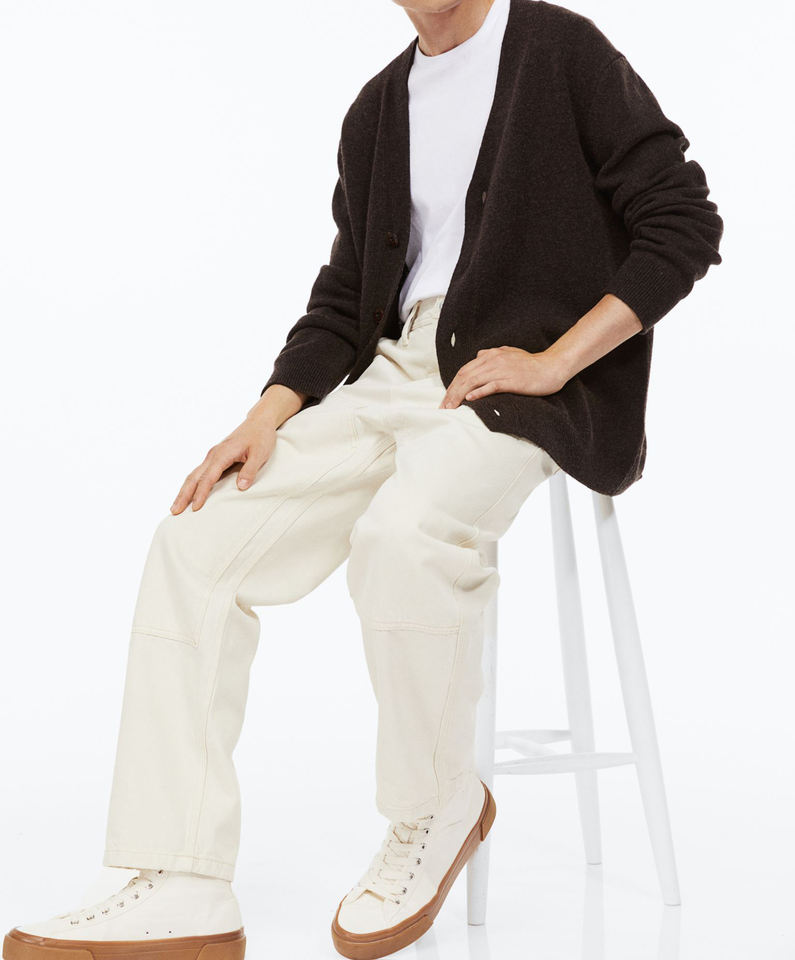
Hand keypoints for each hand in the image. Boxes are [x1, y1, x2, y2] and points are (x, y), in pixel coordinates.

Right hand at [170, 415, 276, 513]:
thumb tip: (241, 487)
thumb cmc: (260, 437)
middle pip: (194, 477)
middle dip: (183, 495)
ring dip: (184, 491)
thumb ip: (250, 470)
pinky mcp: (215, 458)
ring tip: (176, 507)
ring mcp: (212, 456)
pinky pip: (199, 473)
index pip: (208, 477)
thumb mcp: (260, 454)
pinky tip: (189, 494)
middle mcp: (213, 455)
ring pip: (193, 475)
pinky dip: (192, 484)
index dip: (201, 493)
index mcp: (222, 454)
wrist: (259, 422)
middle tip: (175, 511)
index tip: (196, 508)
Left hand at [438, 346, 569, 408]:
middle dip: (451, 392)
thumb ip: (493, 355)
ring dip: (459, 395)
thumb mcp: (509, 354)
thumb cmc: (531, 364)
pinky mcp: (510, 380)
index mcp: (491, 355)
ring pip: (474, 381)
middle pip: (465, 376)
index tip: (446, 398)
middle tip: (443, 407)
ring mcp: (501, 370)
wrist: (551, 367)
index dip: (453, 385)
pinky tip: (469, 399)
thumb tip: (479, 356)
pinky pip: (491, 386)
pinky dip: (479, 392)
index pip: (465, 370)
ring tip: (451, 407)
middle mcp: (493, 360)